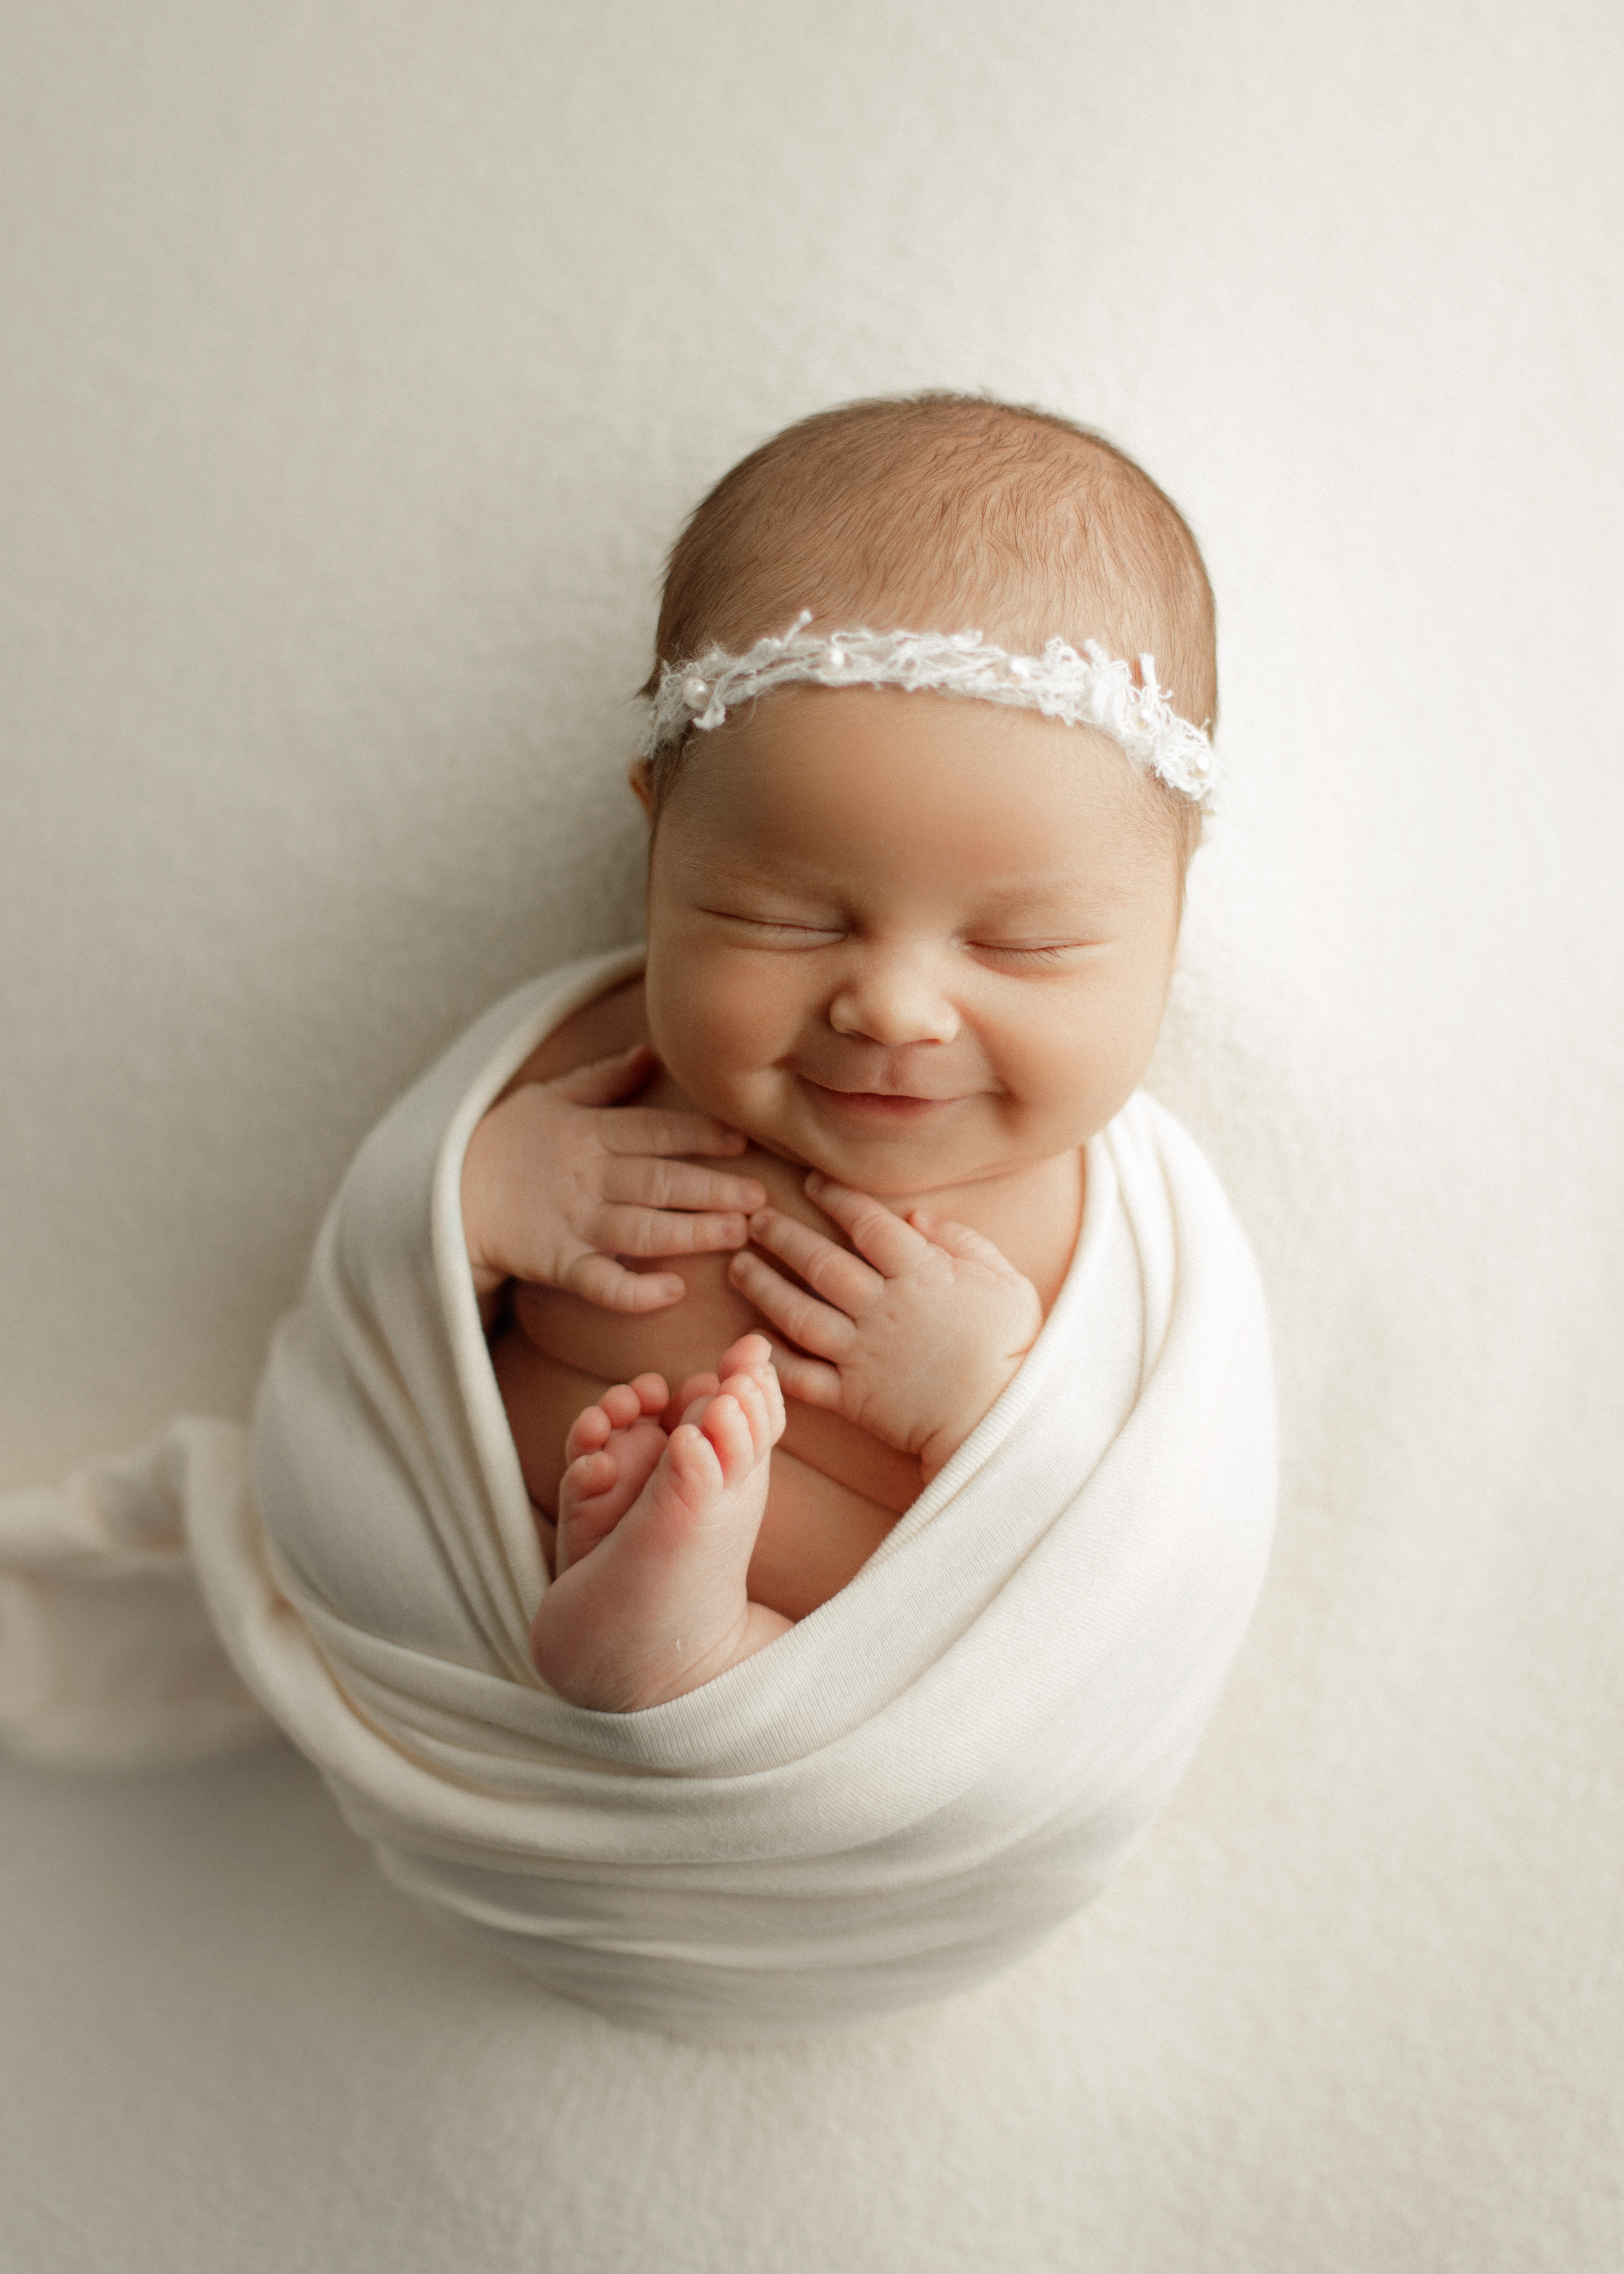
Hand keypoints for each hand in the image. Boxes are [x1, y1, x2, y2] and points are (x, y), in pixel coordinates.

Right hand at [461, 1044, 765, 1311]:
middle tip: (760, 1197)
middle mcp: (588, 1177)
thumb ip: (603, 1080)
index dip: (701, 1135)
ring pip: (643, 1229)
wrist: (443, 1194)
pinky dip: (636, 1290)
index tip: (743, 1141)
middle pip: (661, 1181)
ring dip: (692, 1233)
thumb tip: (648, 1052)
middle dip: (713, 1189)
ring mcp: (573, 1223)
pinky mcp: (557, 1264)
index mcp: (590, 1133)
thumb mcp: (549, 1097)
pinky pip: (601, 1282)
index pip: (656, 1131)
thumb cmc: (503, 1142)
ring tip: (737, 1234)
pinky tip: (673, 1291)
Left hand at [727, 1171, 1041, 1479]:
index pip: (868, 1224)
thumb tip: (917, 1216)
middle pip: (820, 1263)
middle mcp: (882, 1309)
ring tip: (738, 1266)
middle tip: (753, 1218)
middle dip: (782, 1235)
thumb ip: (962, 1242)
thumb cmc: (1010, 1347)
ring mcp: (862, 1354)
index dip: (836, 1197)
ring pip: (799, 1314)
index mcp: (920, 1275)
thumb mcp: (1004, 1281)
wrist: (999, 1421)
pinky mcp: (851, 1397)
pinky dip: (772, 1359)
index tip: (811, 1182)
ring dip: (763, 1287)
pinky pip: (801, 1377)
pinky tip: (751, 1339)